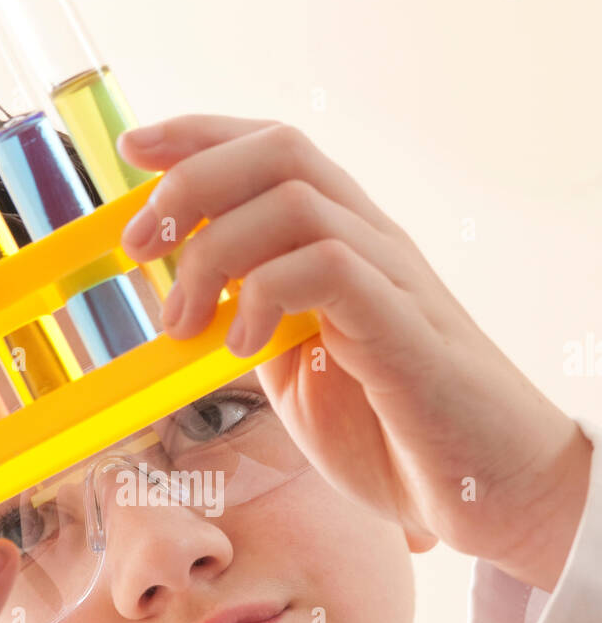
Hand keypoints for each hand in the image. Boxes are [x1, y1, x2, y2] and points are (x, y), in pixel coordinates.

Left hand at [119, 115, 591, 591]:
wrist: (488, 486)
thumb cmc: (394, 433)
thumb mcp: (296, 375)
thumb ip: (251, 327)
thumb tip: (184, 306)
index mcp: (340, 245)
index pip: (271, 151)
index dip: (199, 137)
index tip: (134, 151)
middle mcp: (369, 242)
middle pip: (280, 150)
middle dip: (191, 182)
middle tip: (139, 248)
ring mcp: (391, 278)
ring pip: (298, 199)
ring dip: (215, 251)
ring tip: (184, 324)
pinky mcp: (405, 326)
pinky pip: (330, 266)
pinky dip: (265, 294)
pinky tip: (242, 347)